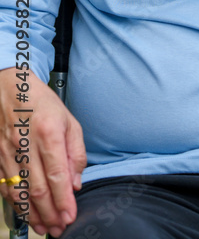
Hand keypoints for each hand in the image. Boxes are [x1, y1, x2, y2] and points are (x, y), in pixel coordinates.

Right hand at [0, 68, 85, 236]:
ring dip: (33, 215)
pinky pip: (5, 189)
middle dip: (51, 214)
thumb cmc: (41, 103)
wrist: (10, 89)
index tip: (71, 215)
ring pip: (20, 193)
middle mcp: (26, 145)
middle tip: (60, 228)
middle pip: (38, 189)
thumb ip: (75, 152)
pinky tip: (26, 214)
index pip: (57, 175)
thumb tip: (75, 182)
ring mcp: (8, 154)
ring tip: (45, 227)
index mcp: (48, 133)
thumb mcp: (68, 120)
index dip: (64, 200)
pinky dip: (16, 205)